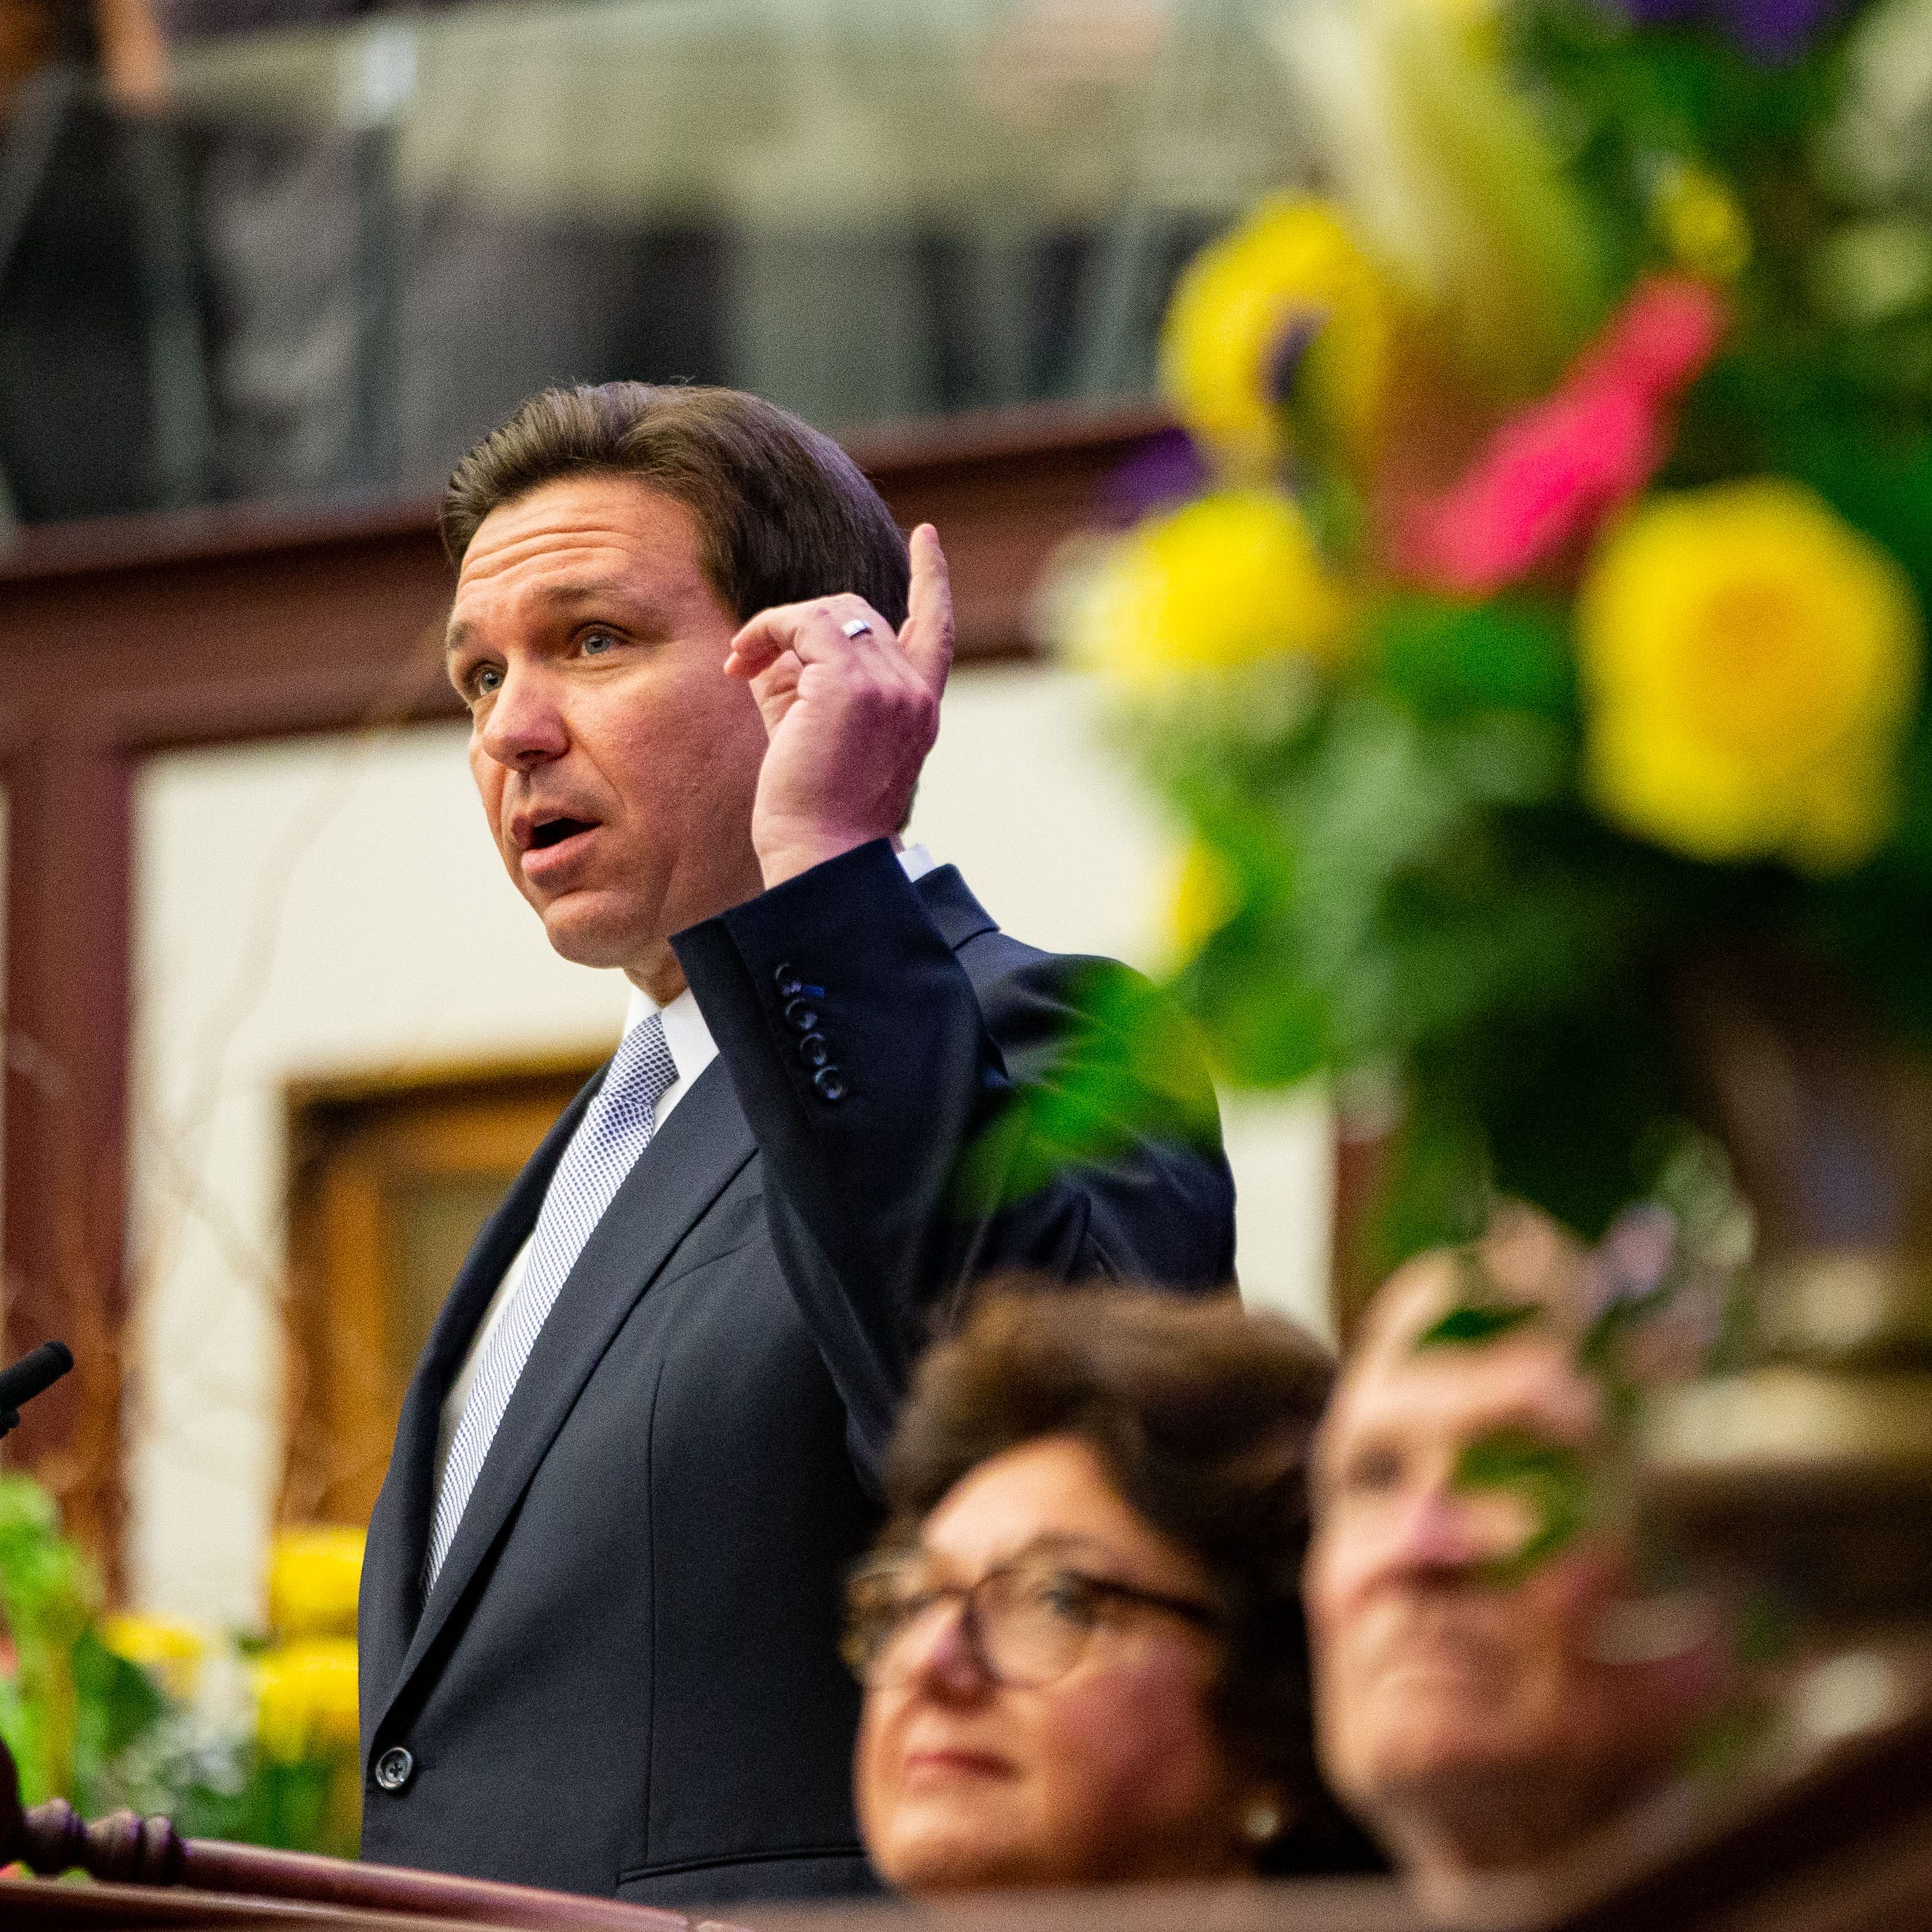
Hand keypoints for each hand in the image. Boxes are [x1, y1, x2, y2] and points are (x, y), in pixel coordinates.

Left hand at [724, 524, 953, 888]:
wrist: (820, 856)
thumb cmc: (814, 814)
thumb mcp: (817, 734)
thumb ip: (806, 682)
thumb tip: (772, 643)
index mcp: (919, 709)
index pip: (936, 630)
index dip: (930, 579)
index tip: (927, 538)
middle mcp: (914, 693)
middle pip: (860, 613)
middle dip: (802, 625)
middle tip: (750, 662)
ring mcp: (887, 686)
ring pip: (832, 611)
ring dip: (778, 627)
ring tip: (742, 665)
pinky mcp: (849, 686)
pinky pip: (804, 622)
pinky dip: (766, 630)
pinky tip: (741, 661)